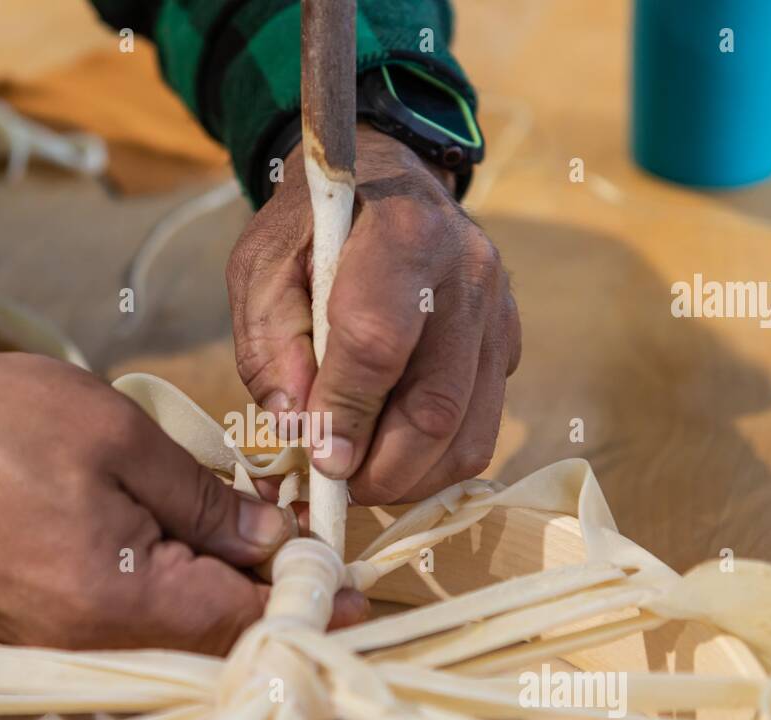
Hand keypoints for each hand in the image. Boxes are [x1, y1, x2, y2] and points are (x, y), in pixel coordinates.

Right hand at [0, 323, 366, 652]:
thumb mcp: (116, 437)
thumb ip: (202, 498)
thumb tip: (268, 537)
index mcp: (117, 600)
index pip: (242, 618)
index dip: (308, 602)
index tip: (357, 590)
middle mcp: (88, 639)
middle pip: (208, 634)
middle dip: (268, 596)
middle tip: (315, 558)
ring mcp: (54, 637)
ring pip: (167, 627)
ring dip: (217, 589)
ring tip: (255, 540)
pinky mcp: (31, 621)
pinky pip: (123, 618)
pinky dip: (168, 587)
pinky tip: (184, 543)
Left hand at [227, 125, 520, 504]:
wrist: (384, 180)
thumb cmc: (312, 228)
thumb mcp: (263, 266)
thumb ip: (269, 344)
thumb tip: (296, 427)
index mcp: (402, 235)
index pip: (377, 345)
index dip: (345, 414)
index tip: (317, 459)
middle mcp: (467, 273)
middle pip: (435, 405)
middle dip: (381, 469)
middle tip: (337, 489)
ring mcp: (498, 311)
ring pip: (470, 432)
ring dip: (412, 479)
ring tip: (362, 481)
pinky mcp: (507, 342)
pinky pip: (482, 426)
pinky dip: (436, 462)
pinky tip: (393, 456)